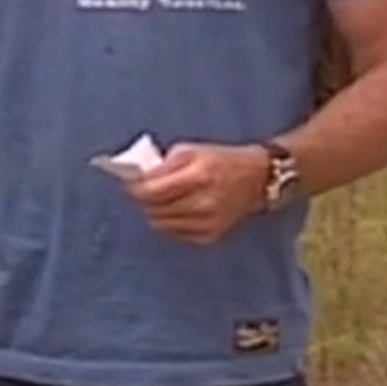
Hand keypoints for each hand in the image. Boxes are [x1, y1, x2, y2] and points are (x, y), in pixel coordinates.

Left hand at [123, 143, 269, 244]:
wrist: (257, 178)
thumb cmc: (221, 160)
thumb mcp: (191, 150)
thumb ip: (162, 164)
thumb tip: (136, 179)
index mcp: (197, 176)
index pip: (150, 191)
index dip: (133, 188)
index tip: (129, 182)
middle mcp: (203, 202)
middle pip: (152, 209)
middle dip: (143, 199)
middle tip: (144, 190)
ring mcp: (207, 222)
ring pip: (160, 224)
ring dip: (155, 211)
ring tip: (162, 199)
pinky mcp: (210, 235)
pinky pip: (175, 233)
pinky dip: (170, 222)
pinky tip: (179, 209)